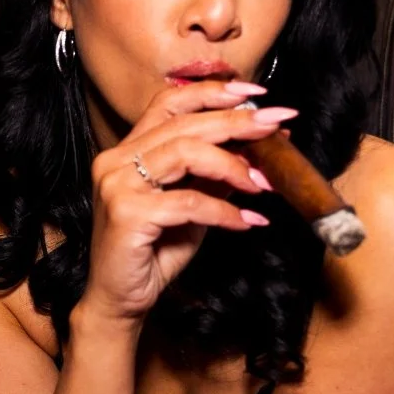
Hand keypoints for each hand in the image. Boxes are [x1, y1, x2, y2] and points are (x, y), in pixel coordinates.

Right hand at [78, 80, 296, 323]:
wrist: (122, 300)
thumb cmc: (155, 252)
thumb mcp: (193, 206)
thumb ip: (215, 175)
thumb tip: (260, 147)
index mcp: (128, 149)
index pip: (170, 102)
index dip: (213, 92)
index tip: (254, 94)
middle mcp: (116, 159)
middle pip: (184, 124)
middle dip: (237, 122)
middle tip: (277, 124)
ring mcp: (117, 184)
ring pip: (185, 152)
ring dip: (234, 166)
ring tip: (263, 184)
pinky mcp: (126, 212)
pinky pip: (188, 202)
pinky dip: (224, 211)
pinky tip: (248, 222)